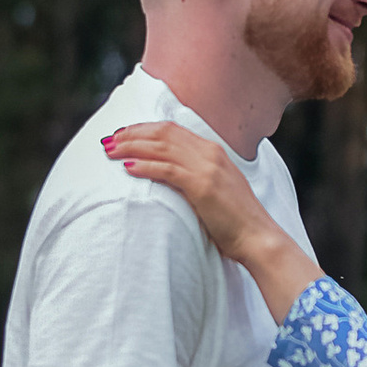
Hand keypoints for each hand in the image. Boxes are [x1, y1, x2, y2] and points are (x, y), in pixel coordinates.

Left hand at [103, 119, 265, 257]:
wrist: (258, 237)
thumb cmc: (236, 220)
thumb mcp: (216, 188)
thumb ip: (196, 175)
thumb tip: (169, 175)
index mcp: (213, 151)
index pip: (172, 129)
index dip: (143, 129)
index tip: (123, 134)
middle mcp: (210, 153)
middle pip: (163, 133)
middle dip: (132, 134)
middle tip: (109, 140)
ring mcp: (207, 168)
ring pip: (161, 148)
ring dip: (132, 147)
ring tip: (110, 152)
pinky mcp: (202, 186)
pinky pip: (167, 169)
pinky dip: (145, 166)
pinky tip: (128, 168)